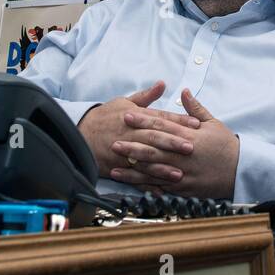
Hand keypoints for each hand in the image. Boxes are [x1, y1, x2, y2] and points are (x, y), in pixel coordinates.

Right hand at [77, 81, 201, 175]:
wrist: (78, 134)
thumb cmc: (105, 117)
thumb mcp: (124, 102)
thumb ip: (146, 96)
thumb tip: (163, 84)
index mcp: (134, 116)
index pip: (160, 117)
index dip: (178, 121)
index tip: (196, 124)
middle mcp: (129, 133)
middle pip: (154, 137)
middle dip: (173, 143)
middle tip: (191, 147)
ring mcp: (122, 151)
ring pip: (145, 160)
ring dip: (162, 167)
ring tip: (179, 173)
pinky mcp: (116, 167)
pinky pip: (133, 177)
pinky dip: (146, 184)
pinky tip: (160, 190)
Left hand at [109, 89, 239, 198]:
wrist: (239, 170)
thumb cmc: (226, 145)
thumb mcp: (213, 123)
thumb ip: (195, 108)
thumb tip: (184, 91)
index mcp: (189, 135)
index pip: (161, 125)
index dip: (143, 120)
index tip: (127, 114)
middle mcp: (183, 154)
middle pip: (153, 147)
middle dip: (132, 143)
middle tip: (113, 140)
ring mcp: (182, 172)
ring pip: (153, 169)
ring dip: (133, 166)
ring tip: (115, 162)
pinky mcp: (183, 187)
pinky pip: (160, 186)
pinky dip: (144, 184)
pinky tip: (131, 182)